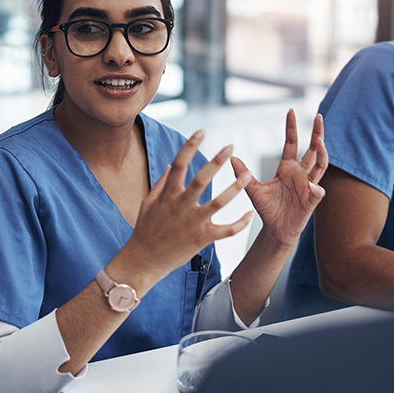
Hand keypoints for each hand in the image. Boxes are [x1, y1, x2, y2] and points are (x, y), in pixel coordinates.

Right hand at [128, 129, 253, 279]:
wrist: (143, 261)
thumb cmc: (145, 230)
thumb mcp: (148, 203)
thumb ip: (160, 183)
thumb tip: (170, 164)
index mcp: (168, 194)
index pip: (179, 163)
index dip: (189, 146)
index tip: (201, 131)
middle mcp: (181, 206)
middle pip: (202, 178)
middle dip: (217, 161)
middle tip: (230, 146)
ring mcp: (192, 223)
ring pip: (219, 203)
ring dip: (236, 188)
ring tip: (248, 175)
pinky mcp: (201, 239)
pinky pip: (226, 230)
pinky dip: (240, 223)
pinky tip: (250, 214)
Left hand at [231, 110, 326, 247]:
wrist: (275, 231)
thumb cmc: (267, 209)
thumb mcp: (253, 190)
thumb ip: (243, 174)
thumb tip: (231, 157)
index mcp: (288, 168)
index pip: (292, 143)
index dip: (291, 128)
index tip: (290, 110)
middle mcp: (301, 173)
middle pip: (313, 149)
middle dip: (317, 133)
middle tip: (318, 116)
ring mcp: (309, 186)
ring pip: (321, 165)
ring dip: (322, 153)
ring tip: (320, 142)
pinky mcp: (311, 201)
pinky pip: (317, 192)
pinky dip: (316, 188)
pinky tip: (313, 186)